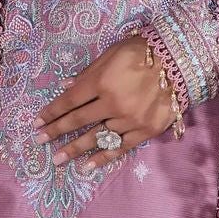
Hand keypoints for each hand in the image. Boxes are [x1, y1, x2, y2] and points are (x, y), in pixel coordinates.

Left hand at [33, 35, 179, 169]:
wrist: (181, 61)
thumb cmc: (143, 51)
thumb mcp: (111, 54)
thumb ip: (88, 73)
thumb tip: (66, 88)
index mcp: (101, 81)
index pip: (70, 101)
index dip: (51, 112)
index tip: (37, 123)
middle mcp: (112, 104)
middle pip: (78, 121)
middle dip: (56, 132)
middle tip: (40, 142)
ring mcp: (129, 120)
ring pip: (96, 137)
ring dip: (74, 149)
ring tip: (57, 160)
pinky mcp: (145, 131)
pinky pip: (120, 147)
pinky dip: (103, 157)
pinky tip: (87, 166)